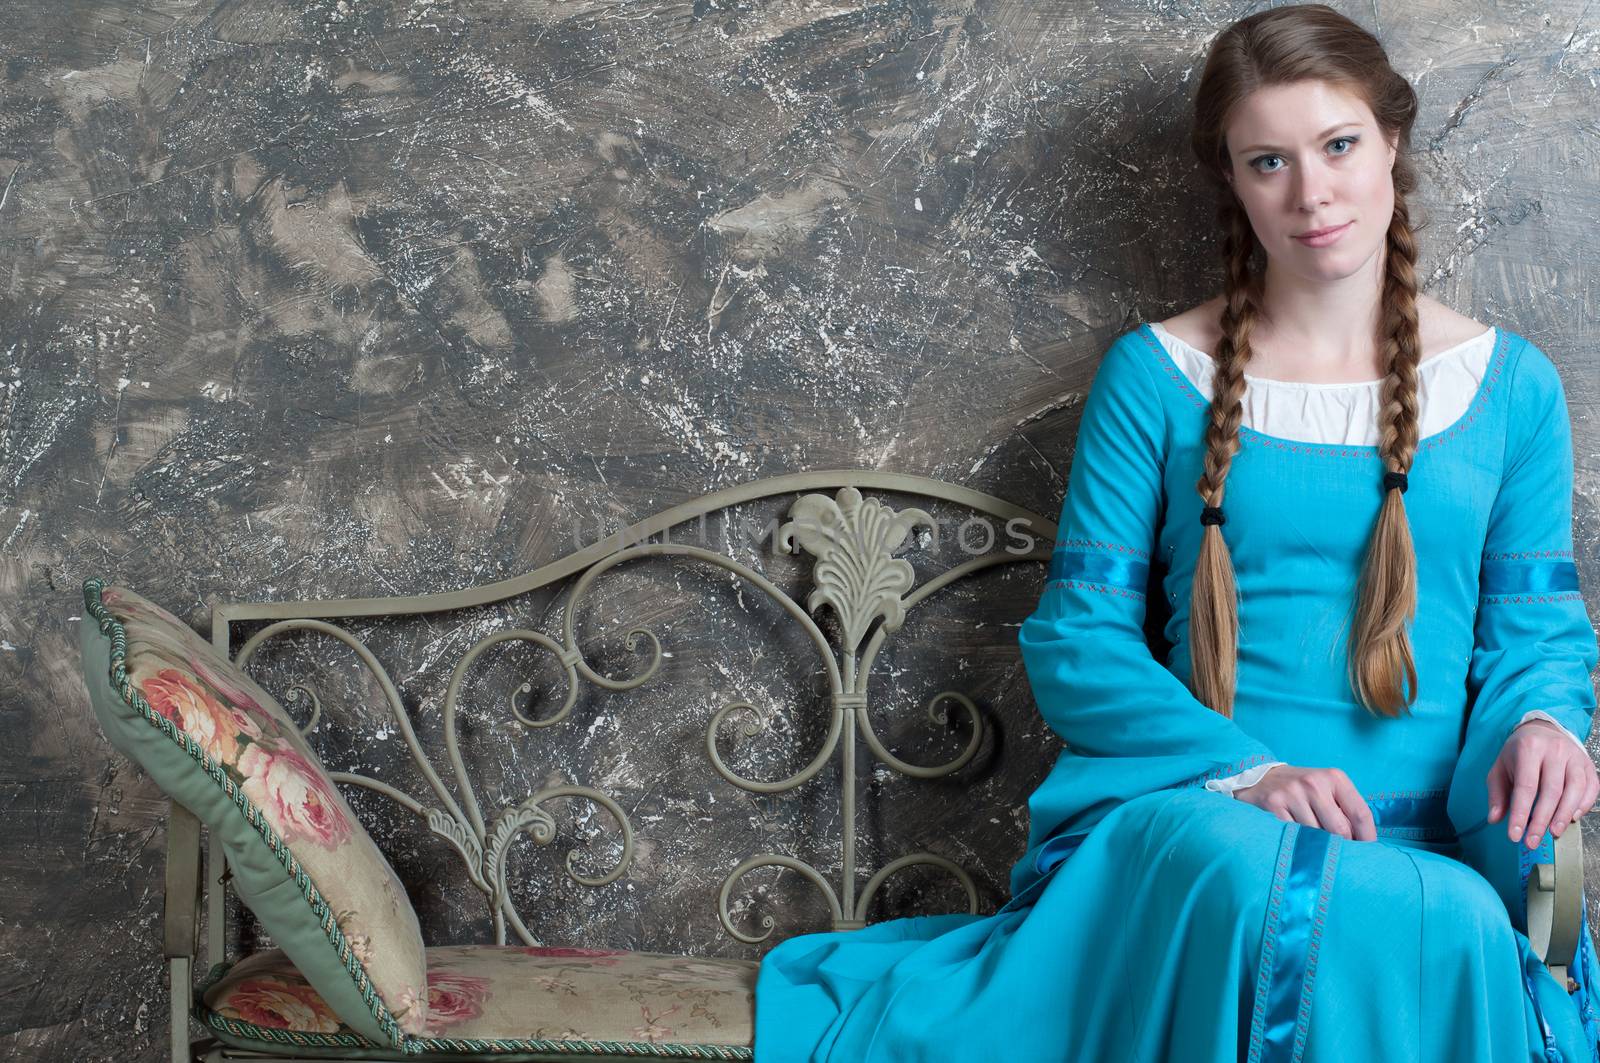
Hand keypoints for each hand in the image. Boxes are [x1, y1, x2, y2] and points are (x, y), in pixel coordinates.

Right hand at [1232, 765, 1376, 840]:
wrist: (1259, 777)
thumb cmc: (1301, 789)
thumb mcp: (1327, 789)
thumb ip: (1345, 810)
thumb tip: (1364, 844)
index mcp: (1334, 778)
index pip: (1361, 814)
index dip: (1367, 838)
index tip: (1367, 854)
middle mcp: (1314, 783)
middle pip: (1340, 829)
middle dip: (1341, 846)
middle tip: (1337, 855)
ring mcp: (1292, 793)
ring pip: (1316, 836)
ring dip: (1317, 847)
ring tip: (1313, 848)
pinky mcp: (1273, 804)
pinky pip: (1294, 834)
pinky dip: (1297, 843)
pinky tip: (1295, 841)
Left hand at [1486, 718, 1598, 848]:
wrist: (1542, 730)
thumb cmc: (1519, 753)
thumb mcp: (1500, 768)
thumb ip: (1497, 793)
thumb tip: (1495, 819)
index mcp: (1529, 748)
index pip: (1526, 786)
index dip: (1521, 813)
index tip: (1515, 835)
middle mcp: (1554, 750)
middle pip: (1551, 791)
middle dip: (1541, 820)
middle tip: (1532, 840)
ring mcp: (1575, 756)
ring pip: (1575, 790)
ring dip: (1564, 815)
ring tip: (1552, 832)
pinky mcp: (1588, 764)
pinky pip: (1592, 788)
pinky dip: (1583, 806)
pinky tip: (1572, 818)